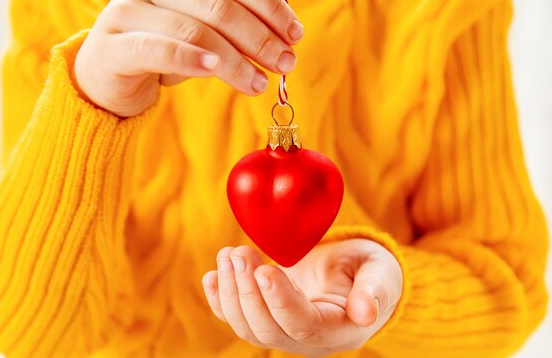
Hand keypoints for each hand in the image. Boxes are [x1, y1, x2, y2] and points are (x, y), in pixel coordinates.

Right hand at [73, 0, 303, 116]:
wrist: (107, 77)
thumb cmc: (163, 49)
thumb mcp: (201, 29)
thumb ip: (233, 22)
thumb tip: (284, 30)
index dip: (270, 5)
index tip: (294, 33)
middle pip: (219, 5)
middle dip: (260, 37)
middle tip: (284, 62)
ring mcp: (128, 10)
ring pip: (197, 31)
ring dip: (236, 61)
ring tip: (259, 83)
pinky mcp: (114, 44)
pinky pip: (160, 49)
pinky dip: (193, 59)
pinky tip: (216, 69)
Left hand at [201, 239, 402, 355]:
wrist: (353, 273)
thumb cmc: (370, 271)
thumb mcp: (381, 274)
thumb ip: (375, 291)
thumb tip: (366, 313)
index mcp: (337, 330)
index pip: (302, 325)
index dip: (280, 302)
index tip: (264, 270)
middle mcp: (306, 339)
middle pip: (268, 329)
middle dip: (247, 291)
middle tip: (240, 253)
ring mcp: (282, 331)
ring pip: (247, 327)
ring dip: (230, 291)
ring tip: (229, 254)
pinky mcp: (265, 317)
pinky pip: (236, 317)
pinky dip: (218, 299)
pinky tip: (211, 275)